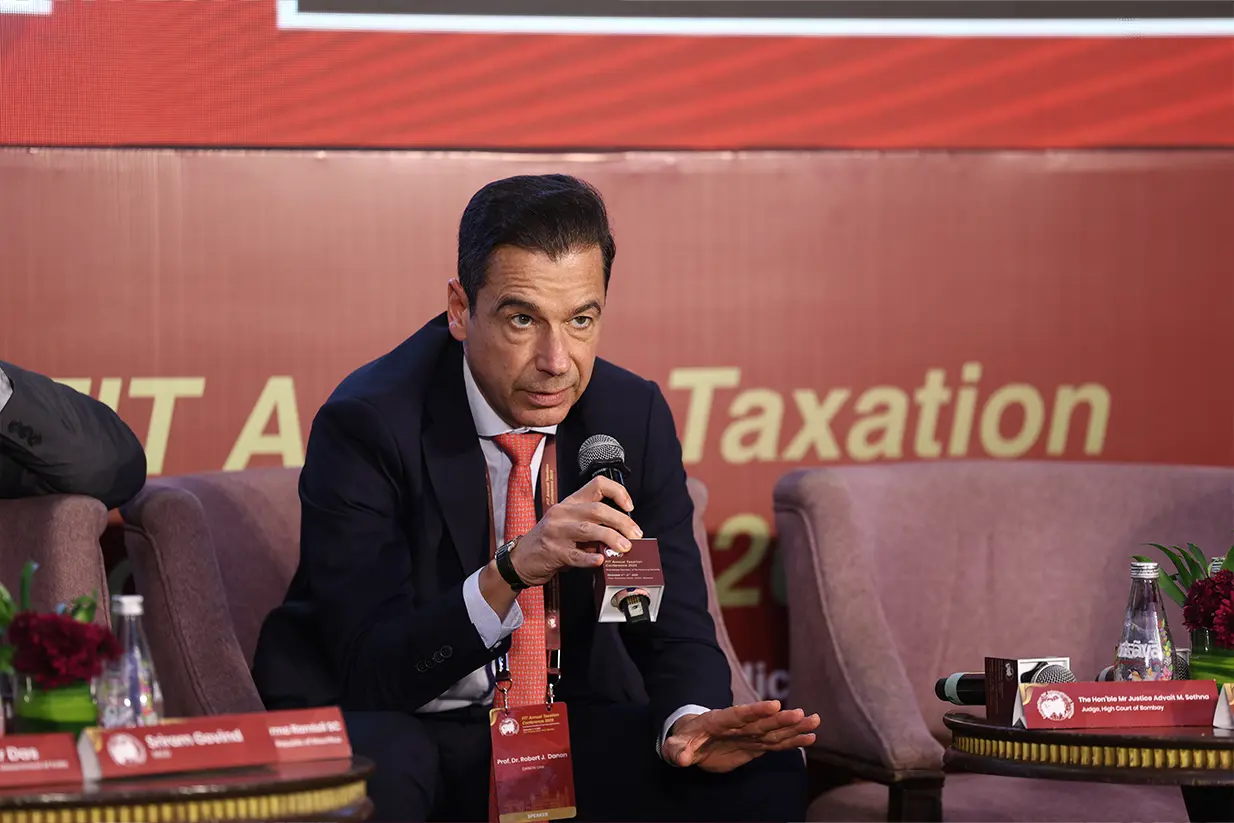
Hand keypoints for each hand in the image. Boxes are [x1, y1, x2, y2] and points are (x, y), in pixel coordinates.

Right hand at [511, 476, 642, 585]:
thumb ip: (592, 527)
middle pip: (598, 509)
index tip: (629, 507)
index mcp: (570, 503)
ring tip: (625, 548)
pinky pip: (575, 555)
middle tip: (635, 534)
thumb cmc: (549, 542)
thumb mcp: (569, 526)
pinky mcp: (553, 552)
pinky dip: (589, 558)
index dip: (617, 492)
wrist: (521, 559)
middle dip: (621, 521)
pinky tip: (601, 561)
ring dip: (611, 538)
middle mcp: (563, 513)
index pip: (597, 485)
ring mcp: (556, 532)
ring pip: (588, 529)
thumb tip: (620, 536)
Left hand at [661, 701, 819, 772]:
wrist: (693, 739)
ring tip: (814, 720)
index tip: (774, 705)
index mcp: (718, 721)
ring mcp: (749, 734)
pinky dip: (793, 741)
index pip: (738, 715)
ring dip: (794, 726)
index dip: (756, 710)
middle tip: (801, 714)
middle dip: (781, 719)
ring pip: (774, 730)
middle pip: (762, 722)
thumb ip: (677, 750)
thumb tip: (681, 758)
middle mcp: (739, 725)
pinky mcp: (756, 745)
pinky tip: (810, 736)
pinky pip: (776, 743)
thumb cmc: (683, 740)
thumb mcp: (675, 746)